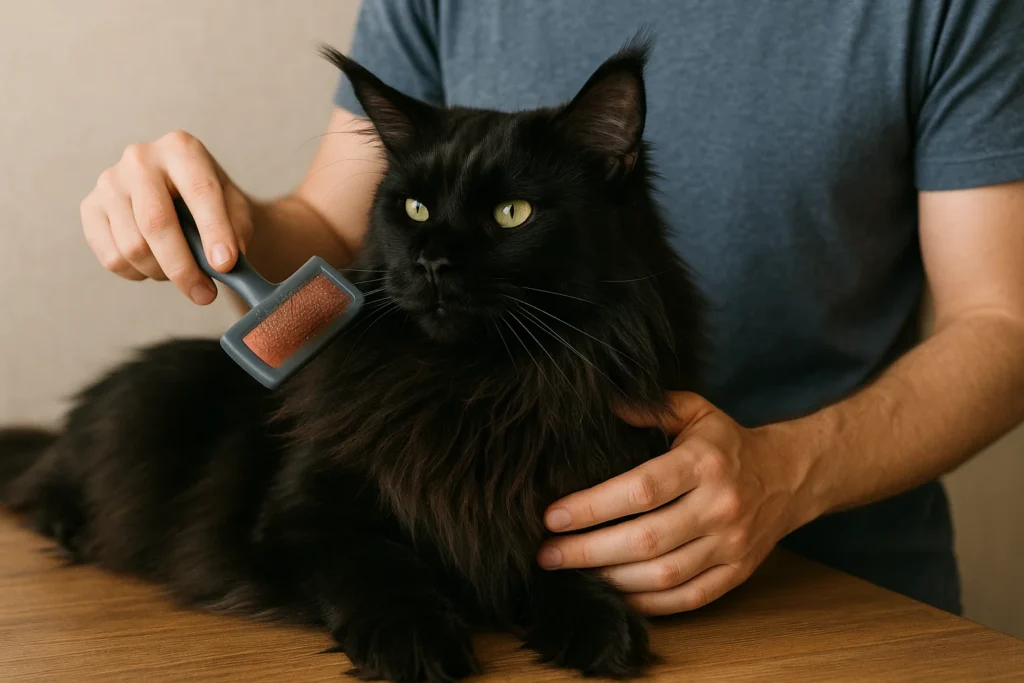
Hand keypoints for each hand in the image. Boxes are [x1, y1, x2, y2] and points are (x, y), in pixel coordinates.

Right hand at [80, 130, 253, 303]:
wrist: (180, 196)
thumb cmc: (211, 203)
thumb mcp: (235, 209)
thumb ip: (236, 231)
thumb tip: (225, 263)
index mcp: (181, 149)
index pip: (199, 192)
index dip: (213, 232)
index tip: (225, 265)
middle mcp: (140, 158)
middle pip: (156, 223)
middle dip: (183, 267)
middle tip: (205, 295)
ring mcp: (109, 181)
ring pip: (133, 247)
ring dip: (162, 273)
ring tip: (181, 271)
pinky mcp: (90, 207)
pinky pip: (112, 257)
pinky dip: (138, 274)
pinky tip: (154, 265)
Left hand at [538, 392, 815, 614]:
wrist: (791, 475)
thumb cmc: (727, 443)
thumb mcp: (694, 410)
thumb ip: (648, 406)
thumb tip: (601, 405)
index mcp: (705, 463)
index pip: (641, 489)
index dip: (592, 506)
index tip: (552, 515)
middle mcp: (720, 507)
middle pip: (646, 539)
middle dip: (588, 551)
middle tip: (546, 554)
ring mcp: (731, 545)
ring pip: (663, 576)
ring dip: (610, 579)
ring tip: (570, 574)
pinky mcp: (737, 574)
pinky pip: (687, 599)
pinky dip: (646, 603)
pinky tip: (612, 592)